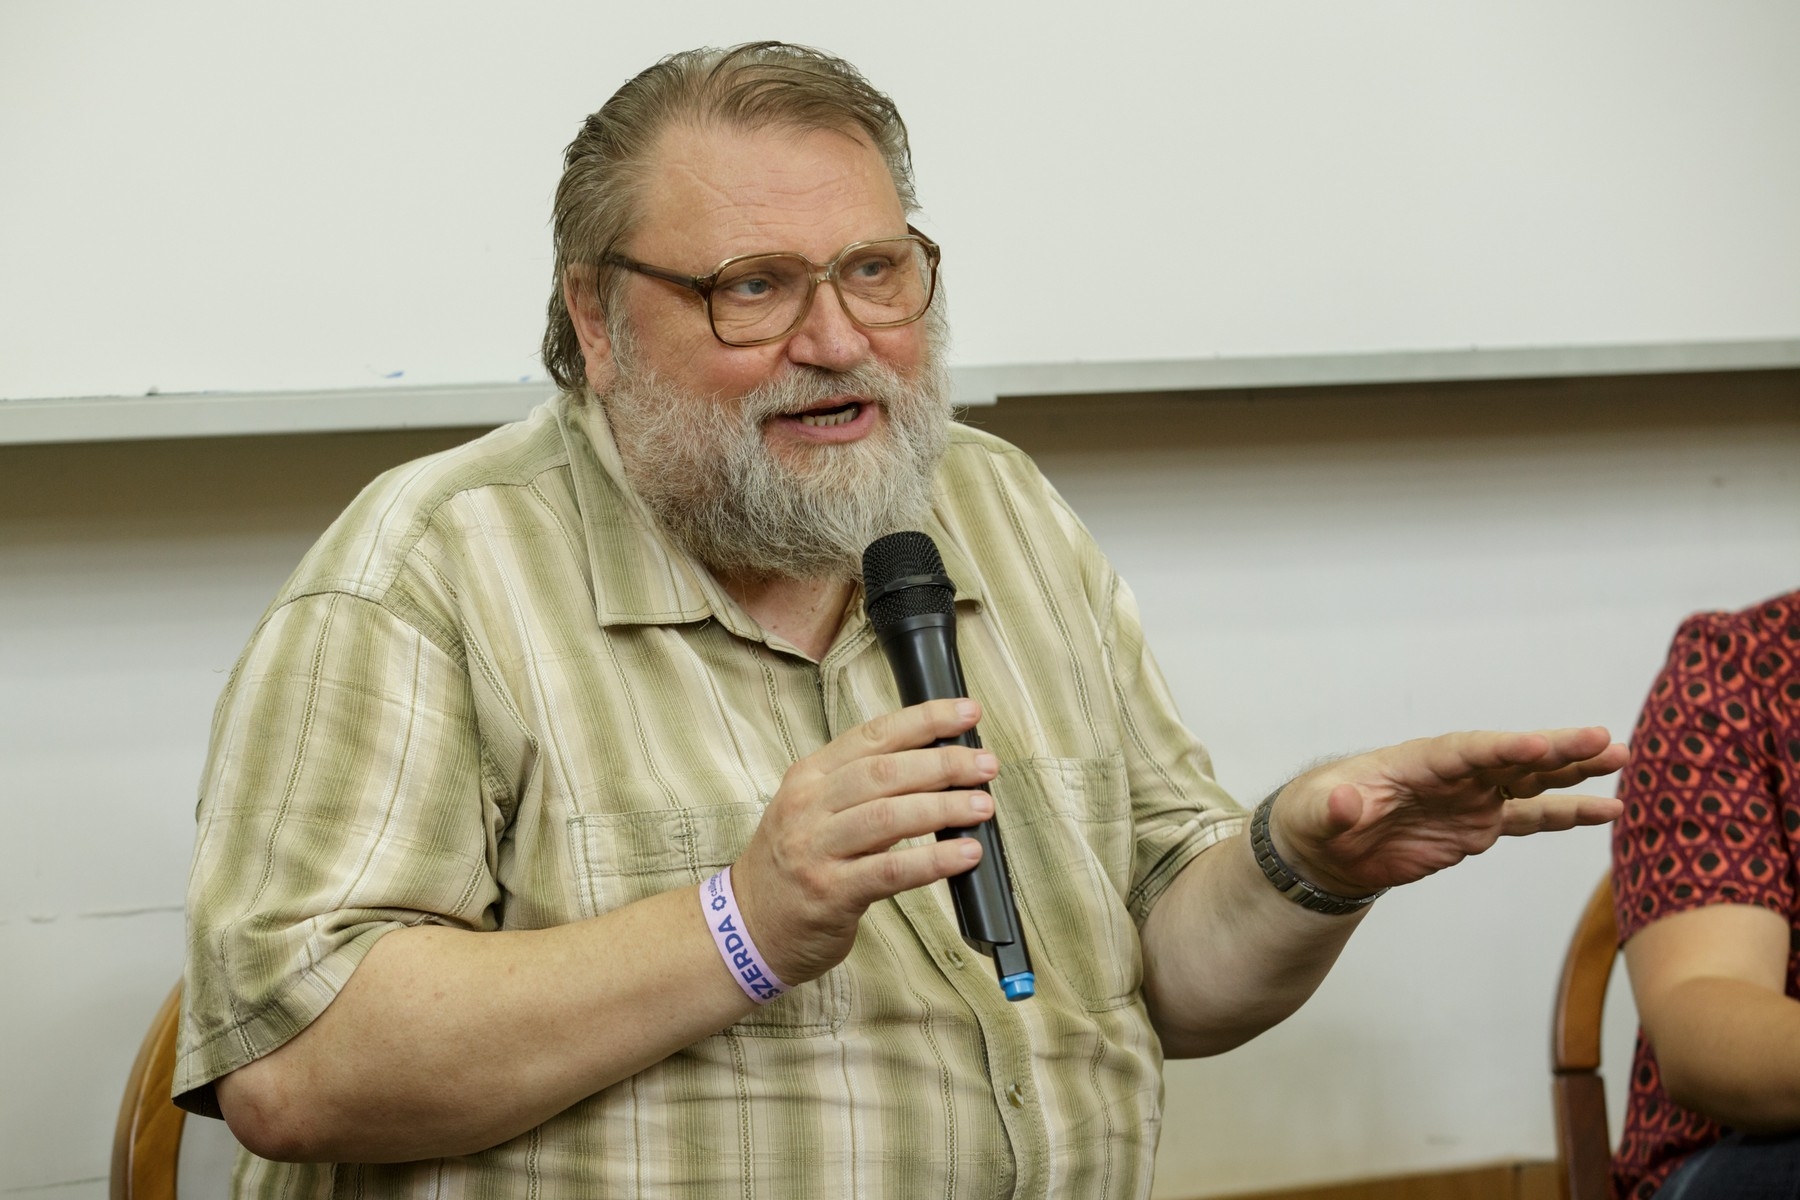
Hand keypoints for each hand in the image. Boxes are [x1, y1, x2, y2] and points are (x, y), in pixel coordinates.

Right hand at [730, 698, 997, 984]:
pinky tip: (965, 853)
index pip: (873, 735)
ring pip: (888, 817)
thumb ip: (864, 787)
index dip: (925, 720)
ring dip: (943, 807)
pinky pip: (890, 871)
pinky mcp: (830, 893)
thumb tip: (938, 765)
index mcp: (809, 776)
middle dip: (943, 763)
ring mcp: (816, 850)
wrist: (748, 925)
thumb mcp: (814, 810)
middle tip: (985, 765)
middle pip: (884, 772)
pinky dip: (933, 860)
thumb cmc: (794, 863)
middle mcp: (809, 806)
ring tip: (982, 806)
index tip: (968, 713)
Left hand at [1268, 727, 1627, 896]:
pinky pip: (1531, 817)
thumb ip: (1330, 809)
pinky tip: (1608, 809)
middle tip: (1604, 740)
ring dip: (1573, 771)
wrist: (1327, 846)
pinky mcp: (1480, 825)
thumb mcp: (1314, 814)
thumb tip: (1340, 804)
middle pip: (1511, 757)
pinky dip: (1568, 814)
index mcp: (1416, 761)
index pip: (1466, 751)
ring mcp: (1471, 797)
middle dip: (1556, 750)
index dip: (1502, 748)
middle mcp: (1453, 773)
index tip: (1539, 745)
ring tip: (1620, 760)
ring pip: (1531, 779)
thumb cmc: (1317, 817)